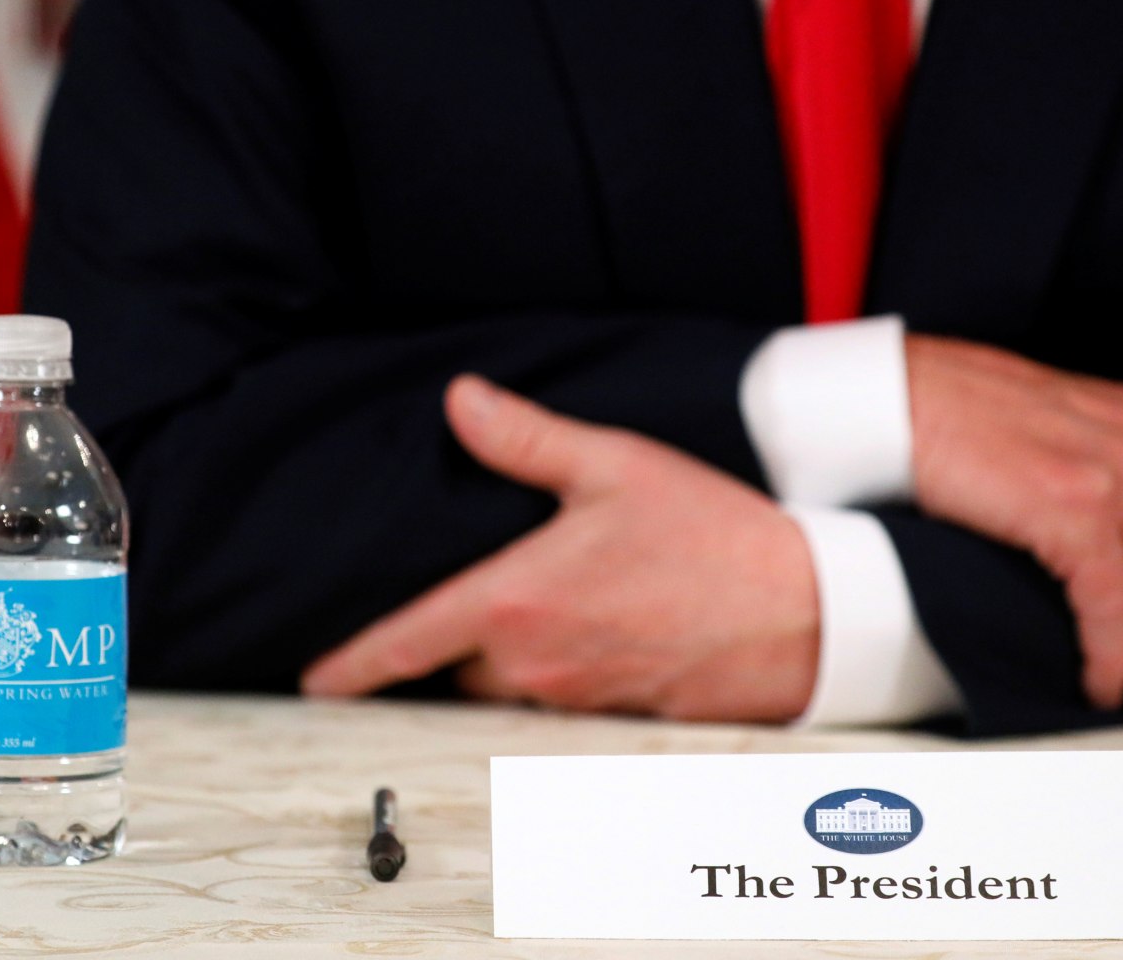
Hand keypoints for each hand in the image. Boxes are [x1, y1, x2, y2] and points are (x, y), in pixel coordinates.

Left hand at [301, 375, 819, 720]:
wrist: (806, 610)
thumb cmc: (714, 537)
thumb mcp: (615, 465)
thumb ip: (527, 439)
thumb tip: (464, 402)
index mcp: (517, 601)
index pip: (408, 643)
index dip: (353, 665)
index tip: (316, 681)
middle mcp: (535, 663)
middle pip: (457, 668)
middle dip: (456, 639)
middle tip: (479, 597)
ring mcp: (574, 700)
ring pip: (507, 689)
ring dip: (510, 656)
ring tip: (548, 607)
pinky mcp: (615, 719)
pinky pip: (559, 704)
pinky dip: (556, 673)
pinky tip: (595, 631)